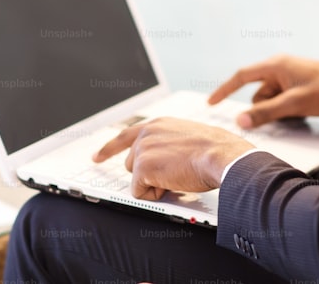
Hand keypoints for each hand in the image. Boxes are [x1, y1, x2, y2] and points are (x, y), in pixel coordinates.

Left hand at [93, 117, 253, 200]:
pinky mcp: (143, 166)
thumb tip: (166, 162)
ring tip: (178, 176)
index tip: (97, 157)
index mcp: (158, 124)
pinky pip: (140, 192)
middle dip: (148, 174)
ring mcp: (143, 148)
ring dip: (155, 183)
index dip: (109, 149)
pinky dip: (155, 195)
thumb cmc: (215, 150)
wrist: (222, 156)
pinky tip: (174, 184)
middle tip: (174, 175)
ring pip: (136, 178)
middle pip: (132, 163)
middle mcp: (147, 132)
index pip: (126, 135)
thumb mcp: (189, 138)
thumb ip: (170, 144)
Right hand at [209, 54, 318, 127]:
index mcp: (275, 65)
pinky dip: (286, 109)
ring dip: (278, 111)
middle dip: (266, 108)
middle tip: (287, 113)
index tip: (211, 102)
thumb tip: (241, 121)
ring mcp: (288, 77)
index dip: (225, 89)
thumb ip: (266, 113)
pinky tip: (302, 112)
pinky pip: (281, 100)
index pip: (242, 76)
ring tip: (300, 112)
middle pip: (258, 93)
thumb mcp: (293, 104)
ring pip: (270, 100)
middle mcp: (279, 68)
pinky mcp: (296, 85)